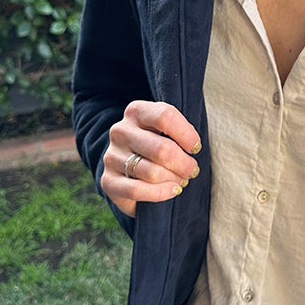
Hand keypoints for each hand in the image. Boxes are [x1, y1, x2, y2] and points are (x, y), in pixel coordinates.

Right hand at [101, 100, 201, 218]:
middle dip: (184, 164)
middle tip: (193, 171)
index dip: (186, 134)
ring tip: (182, 180)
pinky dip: (160, 193)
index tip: (196, 148)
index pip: (165, 116)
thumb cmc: (157, 144)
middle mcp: (120, 131)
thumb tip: (193, 147)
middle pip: (161, 148)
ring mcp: (112, 156)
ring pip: (152, 172)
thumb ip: (179, 131)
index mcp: (136, 111)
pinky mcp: (108, 181)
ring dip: (174, 179)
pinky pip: (137, 190)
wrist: (129, 168)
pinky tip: (173, 191)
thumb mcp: (167, 130)